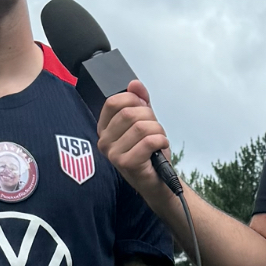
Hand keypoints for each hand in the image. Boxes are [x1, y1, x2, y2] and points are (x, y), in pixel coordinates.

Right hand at [97, 80, 176, 207]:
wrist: (159, 180)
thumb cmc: (149, 153)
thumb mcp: (144, 122)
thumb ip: (139, 102)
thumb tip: (134, 84)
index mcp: (104, 128)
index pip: (113, 102)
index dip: (133, 100)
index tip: (145, 109)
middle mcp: (104, 141)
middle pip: (129, 113)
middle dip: (150, 118)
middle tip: (155, 130)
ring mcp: (113, 154)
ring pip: (140, 127)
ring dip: (157, 131)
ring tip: (158, 141)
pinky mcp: (126, 164)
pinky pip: (148, 141)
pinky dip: (160, 141)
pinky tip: (160, 147)